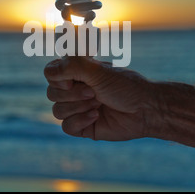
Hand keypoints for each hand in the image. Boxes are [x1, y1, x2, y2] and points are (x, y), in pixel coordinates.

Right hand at [44, 57, 159, 140]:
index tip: (74, 79)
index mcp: (76, 72)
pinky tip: (97, 116)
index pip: (50, 73)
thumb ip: (72, 66)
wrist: (145, 110)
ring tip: (98, 104)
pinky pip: (66, 127)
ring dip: (79, 107)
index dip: (58, 78)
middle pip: (51, 93)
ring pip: (57, 111)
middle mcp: (74, 89)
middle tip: (94, 92)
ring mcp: (77, 108)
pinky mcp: (82, 127)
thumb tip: (50, 72)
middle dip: (73, 94)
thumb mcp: (98, 71)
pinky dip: (81, 121)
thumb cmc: (125, 86)